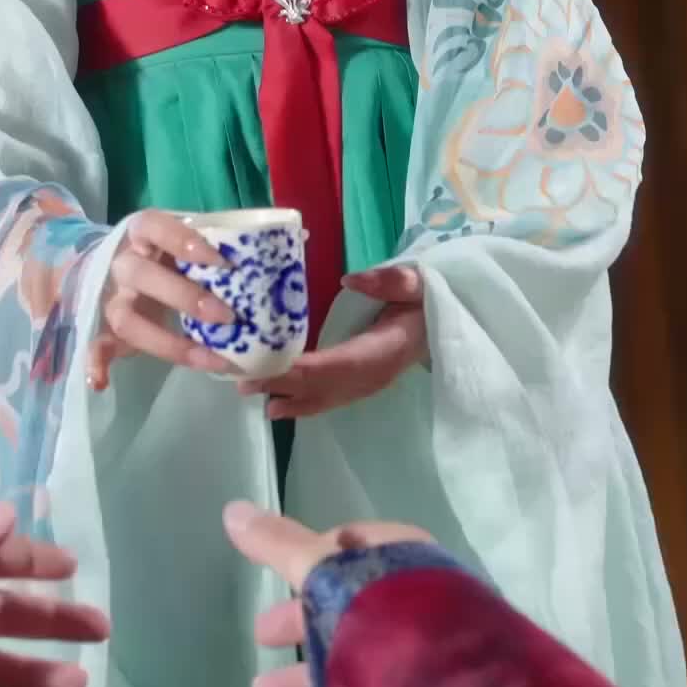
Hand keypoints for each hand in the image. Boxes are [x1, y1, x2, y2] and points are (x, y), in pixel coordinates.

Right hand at [87, 209, 235, 390]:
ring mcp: (110, 297)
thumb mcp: (179, 237)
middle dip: (184, 297)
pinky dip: (95, 362)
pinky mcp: (101, 327)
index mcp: (141, 233)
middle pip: (142, 274)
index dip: (184, 241)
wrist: (101, 264)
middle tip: (228, 316)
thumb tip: (285, 238)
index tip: (221, 261)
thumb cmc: (158, 250)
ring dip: (167, 342)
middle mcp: (122, 263)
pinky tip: (101, 381)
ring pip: (126, 318)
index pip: (156, 227)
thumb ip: (215, 241)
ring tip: (207, 360)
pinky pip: (94, 344)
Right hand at [223, 500, 433, 686]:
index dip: (309, 563)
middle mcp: (414, 611)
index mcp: (402, 564)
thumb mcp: (326, 575)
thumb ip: (281, 547)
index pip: (352, 550)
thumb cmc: (388, 621)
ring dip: (302, 678)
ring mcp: (419, 667)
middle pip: (345, 611)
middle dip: (298, 626)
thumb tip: (231, 509)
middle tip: (261, 639)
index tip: (276, 582)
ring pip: (350, 665)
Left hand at [237, 263, 427, 418]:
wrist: (443, 325)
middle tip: (244, 382)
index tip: (274, 367)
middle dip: (284, 386)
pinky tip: (276, 406)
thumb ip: (390, 281)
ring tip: (252, 395)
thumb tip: (350, 280)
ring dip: (288, 399)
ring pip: (324, 398)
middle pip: (324, 386)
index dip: (307, 370)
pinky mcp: (362, 387)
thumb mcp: (417, 283)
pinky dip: (301, 404)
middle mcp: (373, 375)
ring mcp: (368, 386)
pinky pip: (329, 400)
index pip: (341, 364)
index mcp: (385, 350)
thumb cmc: (427, 301)